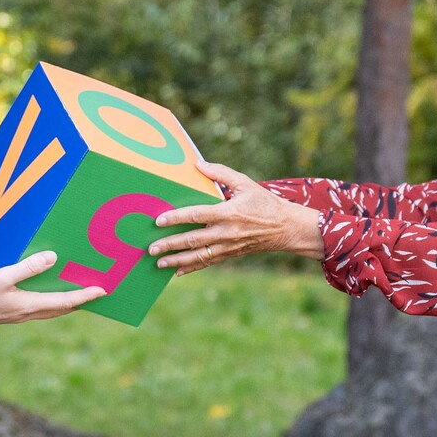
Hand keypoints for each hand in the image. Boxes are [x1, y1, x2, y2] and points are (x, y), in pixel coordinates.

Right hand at [0, 252, 107, 328]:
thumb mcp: (3, 277)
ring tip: (81, 294)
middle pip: (63, 308)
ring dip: (68, 302)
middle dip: (81, 302)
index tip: (102, 292)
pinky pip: (41, 307)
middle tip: (98, 295)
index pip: (65, 301)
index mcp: (30, 305)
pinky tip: (50, 292)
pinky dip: (53, 301)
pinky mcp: (14, 312)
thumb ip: (28, 267)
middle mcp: (30, 313)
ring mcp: (22, 314)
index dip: (85, 296)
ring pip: (53, 310)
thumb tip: (53, 258)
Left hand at [149, 160, 324, 274]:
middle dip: (170, 245)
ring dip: (177, 260)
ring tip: (158, 263)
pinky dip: (191, 268)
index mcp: (228, 212)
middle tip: (151, 248)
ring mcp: (228, 246)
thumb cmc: (264, 202)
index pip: (197, 215)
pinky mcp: (230, 254)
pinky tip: (177, 272)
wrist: (286, 228)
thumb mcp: (245, 183)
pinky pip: (208, 263)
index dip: (176, 218)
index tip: (159, 221)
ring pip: (198, 256)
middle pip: (192, 240)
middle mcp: (226, 232)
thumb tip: (199, 164)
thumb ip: (221, 173)